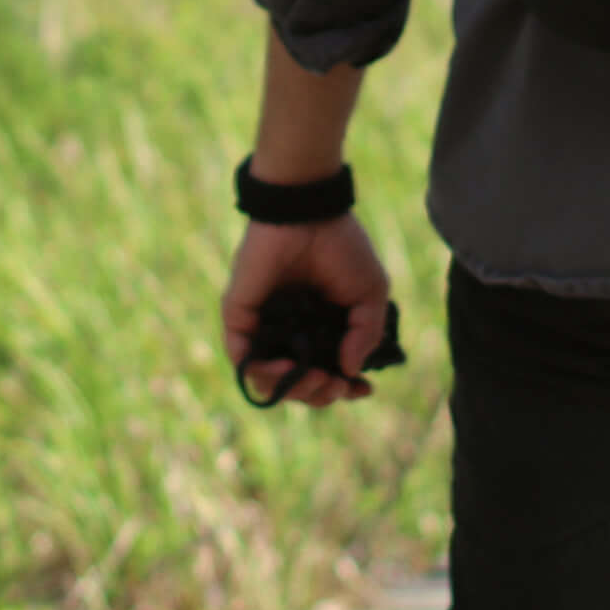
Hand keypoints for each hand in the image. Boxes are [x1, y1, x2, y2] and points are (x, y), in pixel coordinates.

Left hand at [222, 214, 394, 409]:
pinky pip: (243, 361)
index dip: (345, 389)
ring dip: (295, 390)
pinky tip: (290, 367)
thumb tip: (350, 372)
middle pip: (299, 386)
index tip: (363, 389)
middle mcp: (290, 332)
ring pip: (268, 381)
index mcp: (321, 327)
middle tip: (334, 383)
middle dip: (320, 395)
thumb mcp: (370, 294)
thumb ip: (366, 335)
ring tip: (315, 377)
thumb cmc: (342, 248)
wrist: (309, 215)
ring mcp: (264, 327)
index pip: (328, 373)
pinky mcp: (240, 318)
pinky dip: (266, 374)